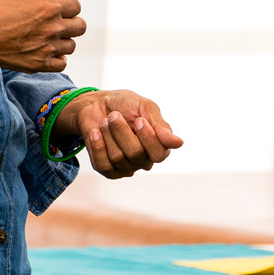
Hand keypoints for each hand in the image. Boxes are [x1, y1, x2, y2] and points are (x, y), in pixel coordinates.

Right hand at [0, 0, 84, 72]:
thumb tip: (44, 3)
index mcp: (49, 7)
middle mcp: (52, 28)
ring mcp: (46, 48)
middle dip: (71, 23)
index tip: (58, 9)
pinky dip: (57, 58)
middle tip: (57, 24)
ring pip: (71, 46)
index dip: (67, 6)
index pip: (75, 5)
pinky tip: (46, 52)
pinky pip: (62, 64)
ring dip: (63, 41)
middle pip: (80, 27)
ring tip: (48, 39)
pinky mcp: (38, 65)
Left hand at [58, 90, 183, 178]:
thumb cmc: (124, 104)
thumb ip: (160, 125)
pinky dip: (97, 146)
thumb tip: (178, 143)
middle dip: (121, 131)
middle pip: (135, 154)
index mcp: (158, 145)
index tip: (139, 119)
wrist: (95, 104)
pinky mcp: (108, 170)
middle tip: (114, 115)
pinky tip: (95, 133)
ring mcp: (126, 167)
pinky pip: (103, 165)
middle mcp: (144, 160)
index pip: (159, 153)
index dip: (147, 137)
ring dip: (108, 134)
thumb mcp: (145, 107)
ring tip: (104, 121)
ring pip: (117, 158)